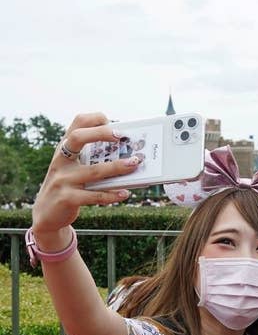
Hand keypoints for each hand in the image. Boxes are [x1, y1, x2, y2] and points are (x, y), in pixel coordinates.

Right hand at [31, 113, 140, 237]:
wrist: (46, 214)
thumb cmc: (69, 186)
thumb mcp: (76, 167)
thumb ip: (94, 159)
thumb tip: (129, 155)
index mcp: (65, 148)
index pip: (77, 123)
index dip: (96, 120)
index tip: (115, 125)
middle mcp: (61, 160)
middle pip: (78, 138)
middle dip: (101, 134)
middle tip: (123, 137)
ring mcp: (63, 179)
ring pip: (94, 170)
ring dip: (117, 167)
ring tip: (134, 164)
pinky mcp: (67, 198)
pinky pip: (94, 195)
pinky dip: (112, 195)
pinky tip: (125, 193)